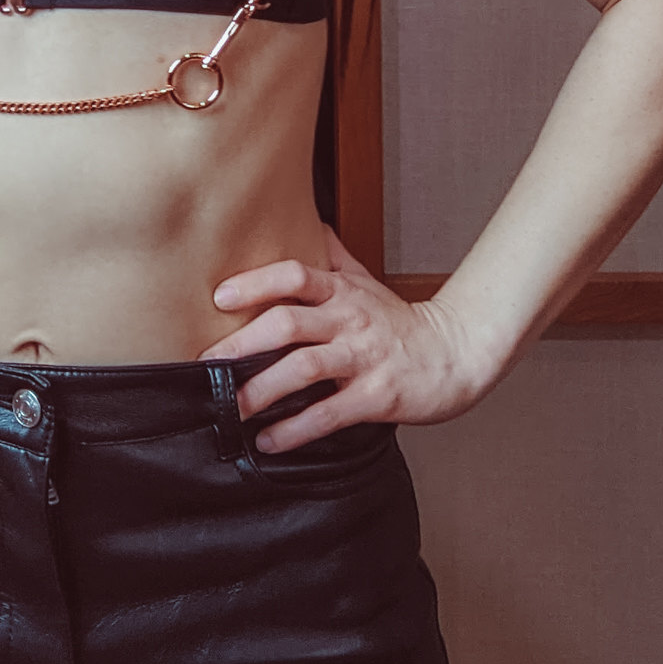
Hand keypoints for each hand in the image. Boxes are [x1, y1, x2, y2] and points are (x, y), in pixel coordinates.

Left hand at [195, 230, 486, 450]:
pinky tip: (269, 441)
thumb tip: (308, 223)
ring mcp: (363, 358)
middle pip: (288, 322)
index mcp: (342, 292)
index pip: (294, 275)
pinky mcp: (377, 396)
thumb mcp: (366, 283)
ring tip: (230, 408)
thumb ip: (334, 256)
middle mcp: (349, 320)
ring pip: (303, 368)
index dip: (256, 283)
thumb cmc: (401, 322)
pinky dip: (295, 429)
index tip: (219, 297)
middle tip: (205, 366)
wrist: (457, 354)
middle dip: (241, 344)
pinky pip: (328, 413)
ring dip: (260, 390)